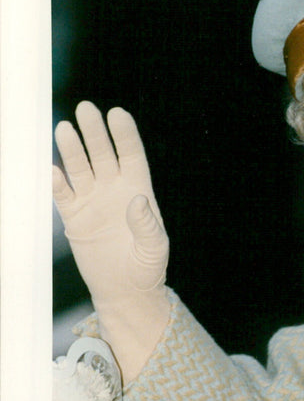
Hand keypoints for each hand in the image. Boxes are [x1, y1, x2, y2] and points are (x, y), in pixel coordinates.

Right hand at [53, 101, 169, 383]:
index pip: (131, 155)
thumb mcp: (155, 247)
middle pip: (103, 154)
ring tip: (65, 128)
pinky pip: (62, 194)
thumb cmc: (148, 267)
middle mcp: (113, 190)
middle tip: (86, 109)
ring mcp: (92, 201)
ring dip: (72, 150)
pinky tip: (52, 169)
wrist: (126, 291)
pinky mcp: (74, 217)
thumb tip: (137, 200)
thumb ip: (147, 224)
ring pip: (80, 168)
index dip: (124, 134)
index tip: (117, 114)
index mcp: (139, 190)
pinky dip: (56, 182)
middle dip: (95, 132)